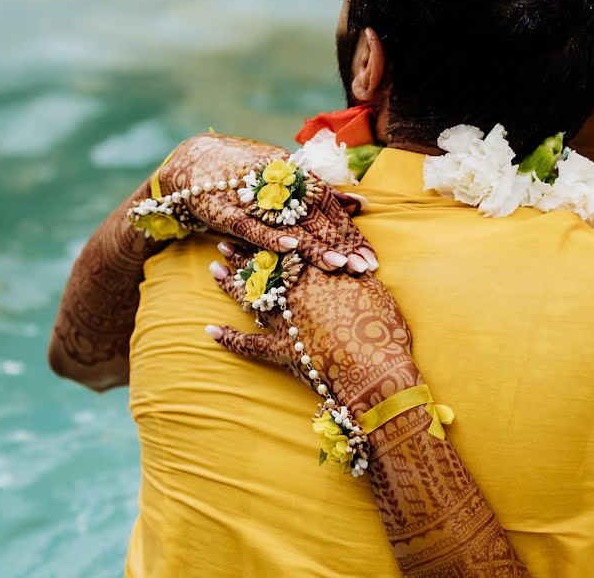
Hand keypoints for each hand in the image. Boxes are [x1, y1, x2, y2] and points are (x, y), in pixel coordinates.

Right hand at [159, 133, 376, 272]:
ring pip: (288, 221)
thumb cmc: (245, 174)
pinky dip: (270, 235)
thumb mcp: (284, 178)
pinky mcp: (224, 209)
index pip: (329, 204)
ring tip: (339, 265)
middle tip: (364, 267)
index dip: (350, 230)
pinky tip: (292, 247)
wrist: (191, 160)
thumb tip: (357, 204)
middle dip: (341, 243)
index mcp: (293, 173)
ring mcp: (250, 194)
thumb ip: (319, 192)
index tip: (371, 256)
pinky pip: (251, 224)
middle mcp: (275, 181)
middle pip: (315, 215)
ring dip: (314, 244)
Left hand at [205, 241, 418, 412]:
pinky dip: (228, 338)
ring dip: (229, 285)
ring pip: (250, 298)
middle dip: (242, 254)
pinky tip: (210, 330)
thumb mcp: (374, 288)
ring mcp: (285, 323)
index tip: (256, 223)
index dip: (271, 236)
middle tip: (223, 241)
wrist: (376, 370)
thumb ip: (356, 267)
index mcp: (319, 275)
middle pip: (263, 269)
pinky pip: (248, 345)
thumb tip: (350, 250)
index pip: (288, 248)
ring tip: (213, 269)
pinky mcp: (281, 351)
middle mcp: (296, 294)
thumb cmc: (382, 328)